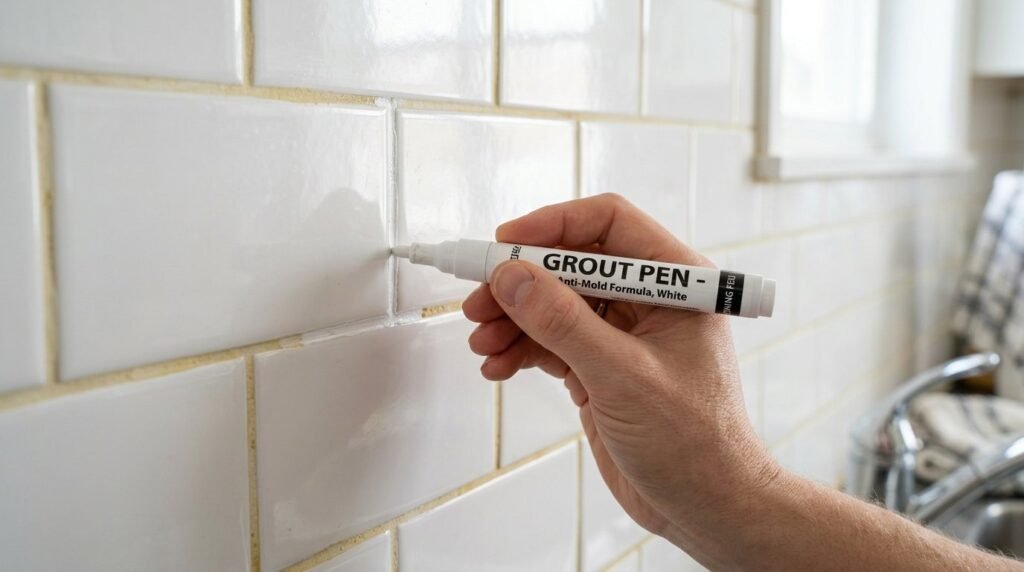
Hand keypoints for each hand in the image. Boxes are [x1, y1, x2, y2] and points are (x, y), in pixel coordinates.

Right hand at [462, 194, 778, 563]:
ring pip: (554, 304)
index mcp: (676, 282)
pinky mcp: (601, 367)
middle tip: (479, 301)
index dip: (553, 226)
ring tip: (482, 342)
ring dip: (513, 320)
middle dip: (521, 282)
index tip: (505, 243)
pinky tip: (498, 365)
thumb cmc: (695, 444)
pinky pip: (551, 342)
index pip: (608, 224)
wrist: (707, 508)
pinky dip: (521, 350)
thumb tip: (513, 276)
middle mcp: (648, 300)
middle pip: (570, 265)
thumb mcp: (623, 376)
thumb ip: (564, 322)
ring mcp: (622, 334)